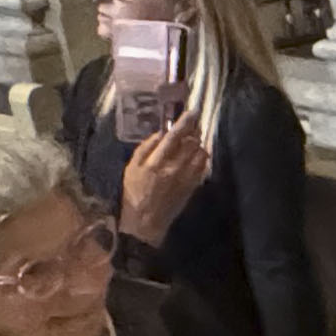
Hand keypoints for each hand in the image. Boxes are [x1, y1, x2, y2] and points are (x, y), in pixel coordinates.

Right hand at [120, 120, 209, 245]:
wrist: (144, 223)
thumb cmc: (133, 193)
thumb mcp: (131, 168)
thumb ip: (145, 148)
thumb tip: (159, 133)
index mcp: (156, 162)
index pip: (174, 136)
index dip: (185, 122)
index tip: (192, 112)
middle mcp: (174, 168)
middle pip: (191, 142)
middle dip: (194, 130)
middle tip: (193, 124)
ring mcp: (186, 178)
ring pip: (200, 153)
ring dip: (199, 143)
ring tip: (193, 140)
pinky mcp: (192, 187)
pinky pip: (203, 167)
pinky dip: (202, 157)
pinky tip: (196, 155)